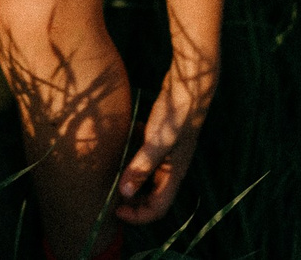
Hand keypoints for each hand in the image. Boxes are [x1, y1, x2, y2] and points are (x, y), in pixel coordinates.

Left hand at [114, 54, 218, 223]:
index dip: (138, 215)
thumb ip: (141, 167)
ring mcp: (168, 151)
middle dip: (133, 200)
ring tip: (111, 173)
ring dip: (131, 177)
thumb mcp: (157, 142)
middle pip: (152, 195)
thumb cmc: (176, 114)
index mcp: (174, 174)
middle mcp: (172, 167)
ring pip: (147, 174)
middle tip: (111, 196)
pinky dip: (133, 154)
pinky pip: (145, 154)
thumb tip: (124, 193)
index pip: (158, 208)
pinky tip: (122, 142)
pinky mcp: (162, 136)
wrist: (189, 85)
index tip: (116, 211)